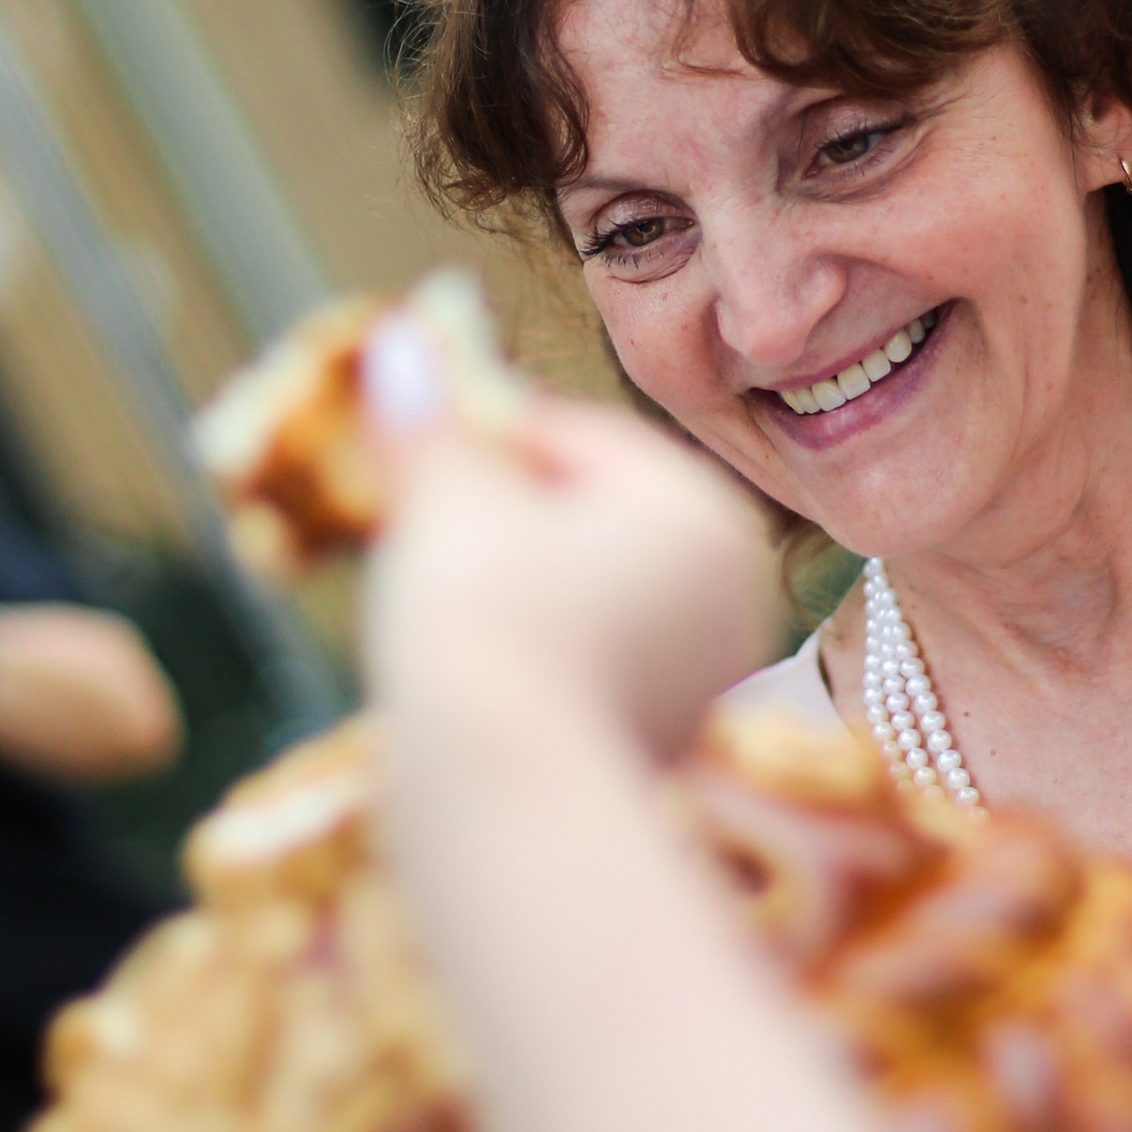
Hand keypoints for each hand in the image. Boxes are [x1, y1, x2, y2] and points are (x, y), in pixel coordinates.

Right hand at [359, 331, 774, 766]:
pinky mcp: (669, 732)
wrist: (504, 793)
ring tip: (432, 593)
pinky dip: (535, 647)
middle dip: (496, 512)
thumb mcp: (445, 500)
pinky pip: (592, 654)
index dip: (474, 436)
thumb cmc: (482, 626)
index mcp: (701, 507)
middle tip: (408, 519)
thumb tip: (400, 337)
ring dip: (510, 580)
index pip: (572, 438)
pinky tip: (473, 665)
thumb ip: (425, 417)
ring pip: (588, 586)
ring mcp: (708, 667)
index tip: (402, 446)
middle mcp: (732, 584)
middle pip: (587, 513)